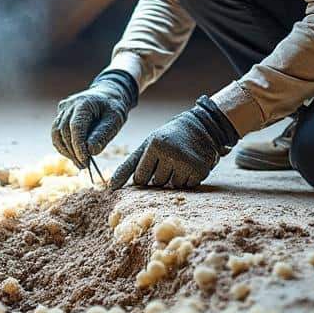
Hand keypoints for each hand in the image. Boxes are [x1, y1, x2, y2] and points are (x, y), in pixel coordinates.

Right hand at [51, 71, 136, 168]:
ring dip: (66, 151)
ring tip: (79, 163)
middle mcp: (69, 105)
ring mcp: (62, 109)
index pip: (76, 127)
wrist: (107, 95)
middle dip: (73, 151)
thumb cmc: (113, 107)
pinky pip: (57, 133)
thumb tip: (91, 152)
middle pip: (64, 131)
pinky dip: (63, 146)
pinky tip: (74, 155)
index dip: (78, 146)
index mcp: (84, 103)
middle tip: (84, 166)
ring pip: (56, 134)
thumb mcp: (115, 120)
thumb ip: (103, 134)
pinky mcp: (60, 115)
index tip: (85, 161)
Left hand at [110, 96, 238, 189]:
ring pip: (172, 186)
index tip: (154, 162)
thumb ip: (129, 165)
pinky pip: (187, 186)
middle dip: (161, 175)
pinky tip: (191, 164)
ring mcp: (186, 162)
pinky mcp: (200, 170)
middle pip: (157, 183)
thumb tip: (111, 186)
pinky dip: (188, 179)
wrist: (202, 126)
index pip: (140, 178)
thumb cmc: (169, 137)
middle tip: (171, 158)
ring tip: (181, 160)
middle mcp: (170, 153)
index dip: (146, 174)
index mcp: (154, 145)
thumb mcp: (148, 145)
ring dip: (175, 178)